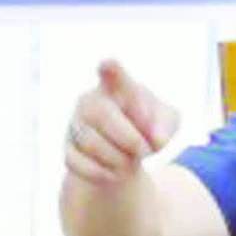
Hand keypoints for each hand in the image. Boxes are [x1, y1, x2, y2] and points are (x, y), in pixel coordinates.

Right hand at [64, 59, 179, 186]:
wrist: (127, 151)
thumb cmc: (148, 125)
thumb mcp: (167, 121)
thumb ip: (166, 124)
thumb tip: (156, 139)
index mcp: (118, 86)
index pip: (113, 73)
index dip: (110, 68)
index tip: (107, 63)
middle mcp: (91, 100)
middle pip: (101, 114)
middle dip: (128, 138)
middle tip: (146, 150)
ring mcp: (75, 123)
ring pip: (91, 143)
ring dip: (119, 159)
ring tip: (132, 161)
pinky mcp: (68, 148)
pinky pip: (79, 164)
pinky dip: (102, 172)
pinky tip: (116, 172)